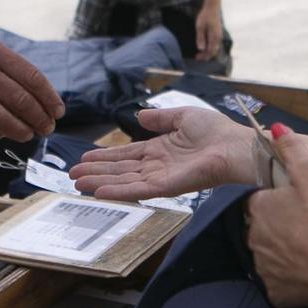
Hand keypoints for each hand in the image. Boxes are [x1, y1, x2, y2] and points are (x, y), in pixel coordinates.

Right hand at [0, 31, 63, 141]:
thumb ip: (13, 68)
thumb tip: (43, 99)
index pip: (32, 79)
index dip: (50, 99)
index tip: (58, 112)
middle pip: (21, 102)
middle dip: (40, 119)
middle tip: (48, 128)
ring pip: (2, 120)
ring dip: (21, 131)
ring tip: (29, 134)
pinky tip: (3, 133)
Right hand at [69, 104, 257, 200]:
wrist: (235, 146)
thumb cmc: (217, 131)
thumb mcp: (183, 116)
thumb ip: (161, 118)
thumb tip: (140, 115)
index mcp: (161, 150)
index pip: (127, 155)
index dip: (105, 158)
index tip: (84, 159)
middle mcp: (158, 167)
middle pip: (120, 171)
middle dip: (96, 173)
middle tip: (72, 176)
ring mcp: (161, 178)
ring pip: (123, 182)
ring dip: (100, 183)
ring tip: (77, 184)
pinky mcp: (167, 188)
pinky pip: (137, 190)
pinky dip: (117, 192)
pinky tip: (98, 192)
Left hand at [193, 3, 223, 60]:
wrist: (212, 8)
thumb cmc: (205, 16)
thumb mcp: (200, 26)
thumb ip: (200, 38)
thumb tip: (201, 48)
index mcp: (214, 37)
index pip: (210, 51)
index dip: (204, 56)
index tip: (197, 58)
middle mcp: (218, 38)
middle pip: (213, 51)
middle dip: (206, 56)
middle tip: (198, 57)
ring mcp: (219, 36)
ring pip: (215, 48)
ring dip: (208, 52)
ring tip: (200, 54)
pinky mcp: (218, 33)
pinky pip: (215, 44)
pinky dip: (210, 48)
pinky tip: (205, 47)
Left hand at [247, 132, 307, 307]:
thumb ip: (292, 149)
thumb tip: (275, 128)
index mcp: (259, 208)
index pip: (259, 201)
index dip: (276, 201)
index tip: (294, 203)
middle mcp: (253, 237)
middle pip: (261, 229)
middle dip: (277, 228)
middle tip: (305, 228)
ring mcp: (263, 267)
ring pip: (269, 257)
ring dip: (283, 254)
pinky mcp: (275, 291)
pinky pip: (279, 283)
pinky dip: (290, 279)